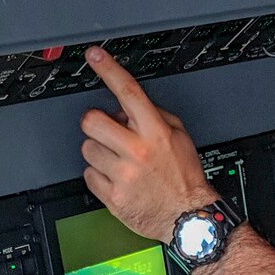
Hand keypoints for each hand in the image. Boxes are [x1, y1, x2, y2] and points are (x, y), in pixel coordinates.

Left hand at [79, 48, 212, 243]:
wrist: (187, 217)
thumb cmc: (184, 178)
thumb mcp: (180, 137)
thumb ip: (153, 116)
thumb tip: (124, 108)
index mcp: (156, 132)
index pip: (128, 93)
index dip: (109, 70)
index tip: (94, 56)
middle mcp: (138, 152)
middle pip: (92, 121)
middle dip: (94, 123)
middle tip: (105, 132)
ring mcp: (123, 175)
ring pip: (87, 149)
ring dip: (98, 152)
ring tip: (118, 161)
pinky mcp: (113, 197)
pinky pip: (88, 175)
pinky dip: (98, 176)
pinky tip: (116, 179)